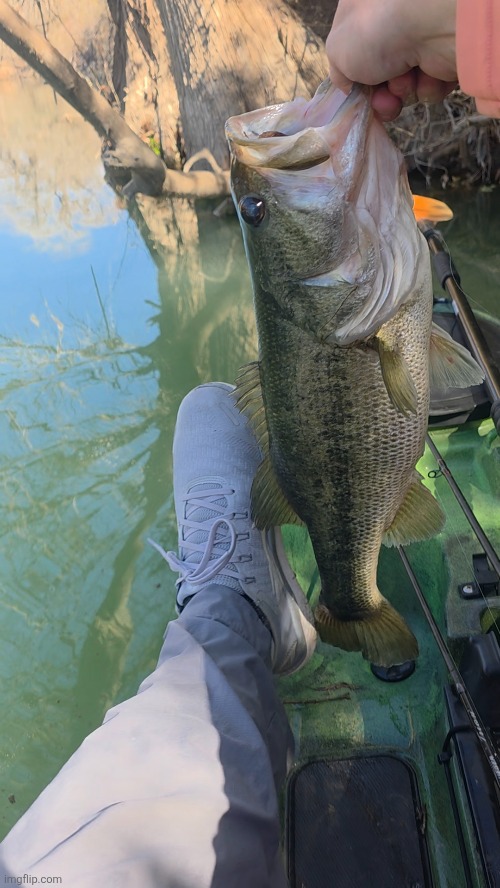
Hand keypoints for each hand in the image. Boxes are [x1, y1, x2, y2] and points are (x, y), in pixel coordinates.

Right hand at [326, 0, 458, 119]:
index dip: (356, 79)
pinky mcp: (444, 54)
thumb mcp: (337, 50)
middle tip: (384, 99)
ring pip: (406, 83)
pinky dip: (427, 87)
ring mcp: (420, 36)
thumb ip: (339, 71)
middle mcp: (393, 20)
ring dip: (403, 90)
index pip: (357, 52)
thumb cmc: (374, 31)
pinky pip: (432, 84)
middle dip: (381, 94)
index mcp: (364, 11)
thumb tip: (351, 87)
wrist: (429, 24)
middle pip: (381, 74)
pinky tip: (427, 75)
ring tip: (406, 78)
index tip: (359, 94)